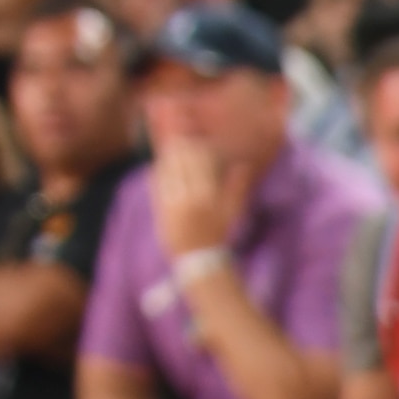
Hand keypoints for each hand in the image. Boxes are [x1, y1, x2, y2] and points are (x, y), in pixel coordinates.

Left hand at [152, 138, 258, 262]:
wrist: (197, 258)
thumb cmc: (219, 234)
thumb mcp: (233, 213)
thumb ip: (237, 187)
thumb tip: (242, 165)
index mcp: (209, 197)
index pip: (202, 162)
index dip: (202, 148)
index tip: (204, 144)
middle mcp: (189, 198)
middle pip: (182, 161)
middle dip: (183, 147)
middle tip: (185, 140)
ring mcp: (172, 202)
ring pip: (167, 167)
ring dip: (170, 155)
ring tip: (175, 147)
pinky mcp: (160, 206)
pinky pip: (156, 180)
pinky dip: (160, 168)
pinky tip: (164, 164)